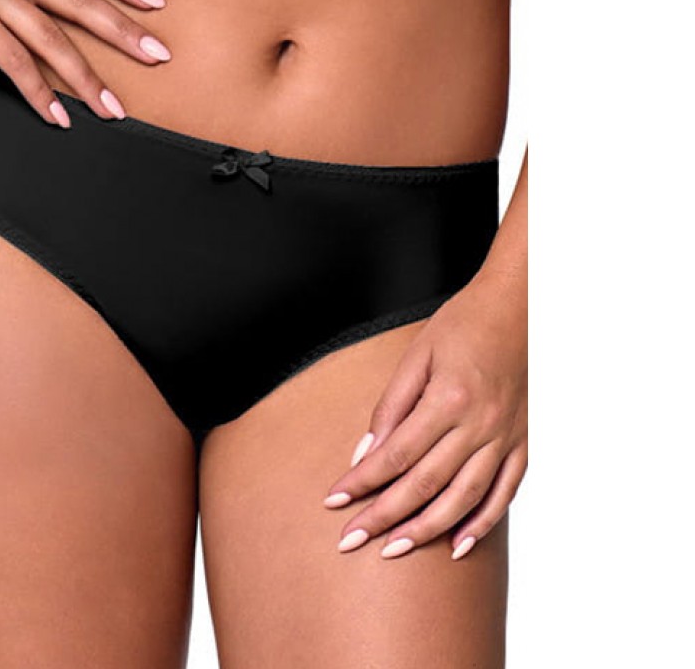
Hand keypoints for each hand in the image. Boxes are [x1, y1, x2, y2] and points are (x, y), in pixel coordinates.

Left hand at [322, 270, 526, 560]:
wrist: (518, 307)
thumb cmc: (462, 324)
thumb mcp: (417, 354)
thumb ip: (391, 406)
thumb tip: (366, 452)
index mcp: (449, 399)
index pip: (396, 454)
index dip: (362, 481)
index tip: (334, 502)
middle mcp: (480, 425)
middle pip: (425, 484)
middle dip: (384, 516)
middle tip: (351, 540)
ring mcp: (505, 438)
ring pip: (463, 498)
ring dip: (426, 529)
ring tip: (394, 549)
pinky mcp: (522, 444)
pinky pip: (504, 493)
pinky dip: (482, 523)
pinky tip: (457, 545)